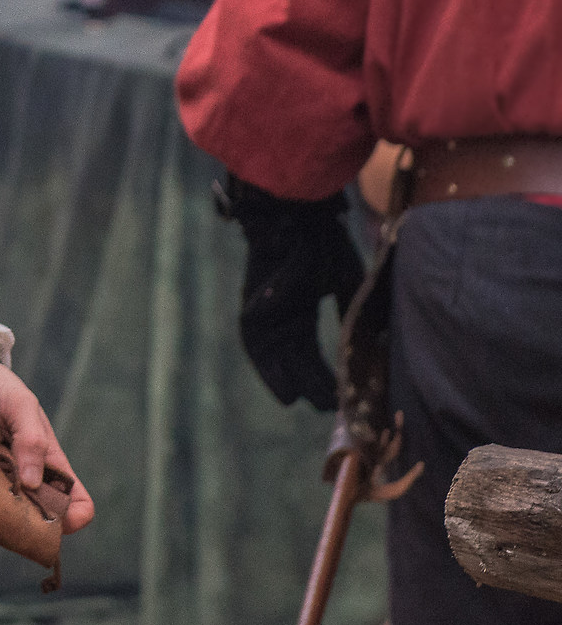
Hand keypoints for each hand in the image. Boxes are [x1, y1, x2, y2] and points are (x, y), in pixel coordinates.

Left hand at [0, 357, 96, 534]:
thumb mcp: (19, 406)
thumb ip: (31, 440)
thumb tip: (32, 484)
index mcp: (50, 462)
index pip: (76, 502)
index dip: (72, 517)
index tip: (52, 518)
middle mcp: (27, 476)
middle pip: (39, 516)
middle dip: (29, 520)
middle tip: (7, 504)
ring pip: (7, 513)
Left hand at [214, 175, 363, 411]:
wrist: (297, 217)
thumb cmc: (324, 244)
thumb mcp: (346, 284)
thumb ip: (353, 313)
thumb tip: (372, 347)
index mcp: (303, 309)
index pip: (312, 352)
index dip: (325, 375)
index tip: (339, 399)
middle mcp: (282, 315)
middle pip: (295, 358)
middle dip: (311, 383)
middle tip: (328, 408)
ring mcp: (265, 311)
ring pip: (275, 356)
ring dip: (288, 381)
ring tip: (304, 404)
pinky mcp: (251, 306)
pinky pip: (255, 344)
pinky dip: (268, 369)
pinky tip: (283, 389)